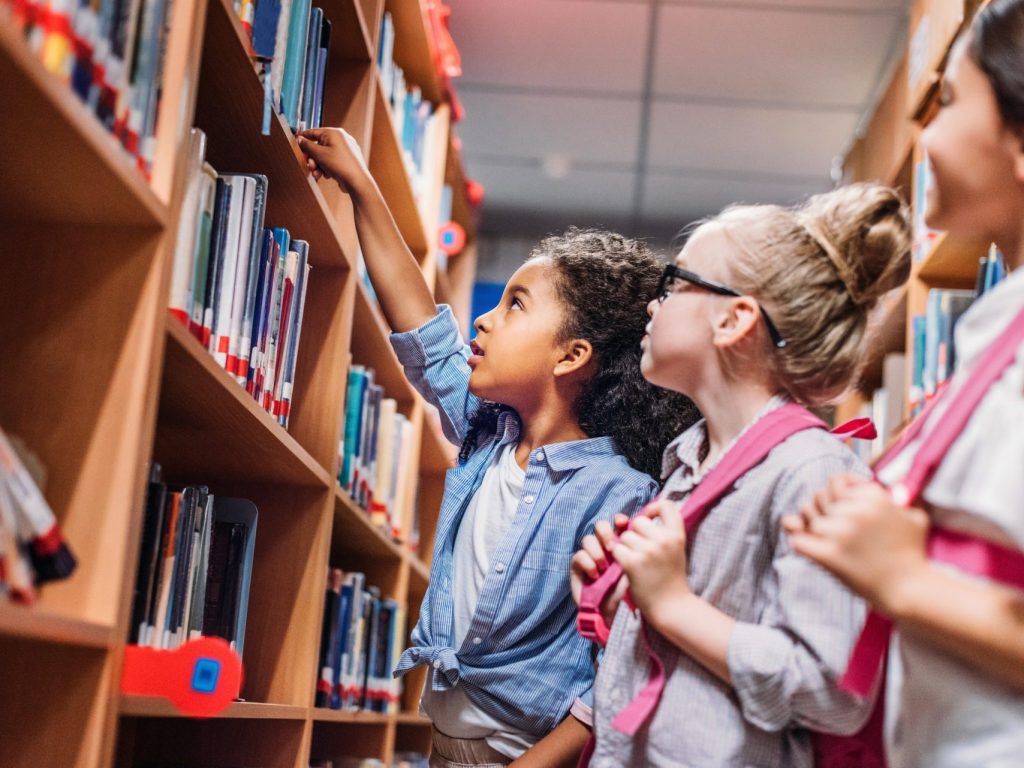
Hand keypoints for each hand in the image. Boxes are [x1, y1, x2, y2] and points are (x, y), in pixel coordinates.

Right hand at [295, 127, 372, 193]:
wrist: (357, 182)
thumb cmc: (340, 165)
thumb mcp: (319, 154)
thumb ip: (307, 145)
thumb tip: (299, 139)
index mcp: (334, 133)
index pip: (313, 132)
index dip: (303, 138)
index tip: (295, 142)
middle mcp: (341, 139)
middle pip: (318, 146)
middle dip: (312, 157)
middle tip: (309, 164)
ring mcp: (345, 150)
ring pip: (324, 155)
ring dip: (318, 165)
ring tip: (317, 174)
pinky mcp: (347, 160)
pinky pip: (332, 161)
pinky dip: (326, 168)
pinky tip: (326, 176)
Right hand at [571, 514, 630, 624]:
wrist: (613, 613)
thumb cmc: (626, 593)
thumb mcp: (633, 569)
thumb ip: (633, 552)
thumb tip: (635, 533)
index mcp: (620, 545)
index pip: (617, 524)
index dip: (619, 520)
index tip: (623, 523)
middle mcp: (604, 547)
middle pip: (600, 526)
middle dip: (605, 531)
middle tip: (612, 546)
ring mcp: (590, 556)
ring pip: (588, 539)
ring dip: (597, 551)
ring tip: (604, 567)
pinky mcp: (577, 567)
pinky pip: (578, 555)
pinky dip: (587, 563)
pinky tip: (595, 575)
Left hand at [611, 499, 690, 620]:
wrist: (671, 606)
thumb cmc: (671, 577)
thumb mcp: (676, 549)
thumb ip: (665, 532)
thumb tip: (644, 515)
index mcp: (677, 535)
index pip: (666, 505)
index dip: (654, 508)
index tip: (650, 520)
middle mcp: (663, 540)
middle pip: (638, 522)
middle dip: (635, 534)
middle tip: (641, 551)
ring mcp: (647, 551)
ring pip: (625, 536)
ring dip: (626, 547)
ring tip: (637, 562)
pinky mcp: (632, 563)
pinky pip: (617, 549)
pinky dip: (619, 558)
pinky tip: (628, 568)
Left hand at [782, 473, 930, 614]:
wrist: (911, 590)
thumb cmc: (911, 553)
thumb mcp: (912, 517)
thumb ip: (892, 496)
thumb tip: (860, 483)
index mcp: (874, 497)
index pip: (836, 481)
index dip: (836, 493)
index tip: (843, 506)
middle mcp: (857, 511)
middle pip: (819, 497)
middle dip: (823, 509)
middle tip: (836, 526)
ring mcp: (842, 533)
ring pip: (809, 518)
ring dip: (813, 528)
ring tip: (829, 540)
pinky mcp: (831, 556)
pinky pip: (798, 541)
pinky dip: (800, 543)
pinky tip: (811, 549)